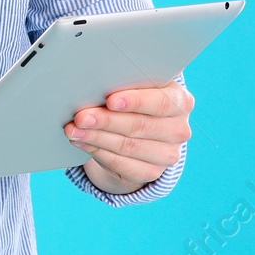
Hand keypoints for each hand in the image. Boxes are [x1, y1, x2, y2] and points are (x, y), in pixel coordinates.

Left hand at [64, 82, 194, 195]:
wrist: (142, 128)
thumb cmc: (136, 96)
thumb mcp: (138, 85)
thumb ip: (125, 82)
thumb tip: (95, 82)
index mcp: (181, 101)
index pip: (160, 102)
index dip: (135, 101)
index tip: (111, 100)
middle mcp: (179, 130)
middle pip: (139, 126)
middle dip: (106, 120)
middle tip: (81, 117)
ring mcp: (168, 154)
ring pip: (127, 146)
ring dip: (96, 137)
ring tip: (74, 130)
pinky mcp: (152, 172)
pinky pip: (121, 164)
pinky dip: (97, 152)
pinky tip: (82, 142)